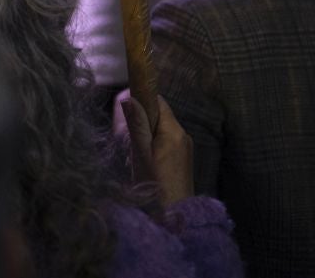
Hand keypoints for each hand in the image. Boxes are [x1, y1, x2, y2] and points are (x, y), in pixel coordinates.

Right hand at [119, 91, 193, 205]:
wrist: (175, 216)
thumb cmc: (155, 185)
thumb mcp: (140, 155)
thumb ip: (136, 126)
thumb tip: (129, 98)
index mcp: (174, 131)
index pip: (158, 102)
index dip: (142, 102)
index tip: (128, 115)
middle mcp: (184, 135)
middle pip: (159, 117)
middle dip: (142, 124)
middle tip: (131, 144)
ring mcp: (186, 148)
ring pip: (162, 131)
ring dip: (147, 138)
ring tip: (138, 158)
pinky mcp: (184, 160)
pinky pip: (167, 143)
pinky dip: (155, 148)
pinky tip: (147, 165)